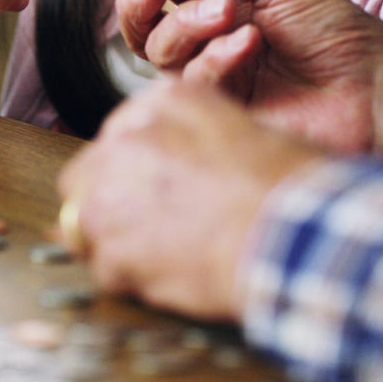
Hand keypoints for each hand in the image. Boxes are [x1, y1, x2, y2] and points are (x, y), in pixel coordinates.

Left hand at [57, 79, 323, 320]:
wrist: (298, 235)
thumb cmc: (290, 186)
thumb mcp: (244, 127)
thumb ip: (194, 134)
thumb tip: (179, 161)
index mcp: (164, 102)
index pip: (121, 134)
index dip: (132, 169)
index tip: (149, 190)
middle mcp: (128, 138)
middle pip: (86, 176)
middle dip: (107, 201)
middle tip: (143, 226)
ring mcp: (112, 191)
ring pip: (84, 223)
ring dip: (114, 242)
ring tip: (159, 257)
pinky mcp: (112, 246)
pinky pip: (104, 268)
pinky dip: (129, 280)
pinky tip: (168, 279)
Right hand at [115, 0, 382, 158]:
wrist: (378, 89)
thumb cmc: (337, 35)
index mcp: (218, 16)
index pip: (158, 4)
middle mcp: (209, 51)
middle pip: (147, 36)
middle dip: (143, 10)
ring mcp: (216, 85)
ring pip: (164, 59)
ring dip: (187, 26)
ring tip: (230, 13)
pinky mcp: (224, 116)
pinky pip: (195, 86)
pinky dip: (215, 59)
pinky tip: (248, 44)